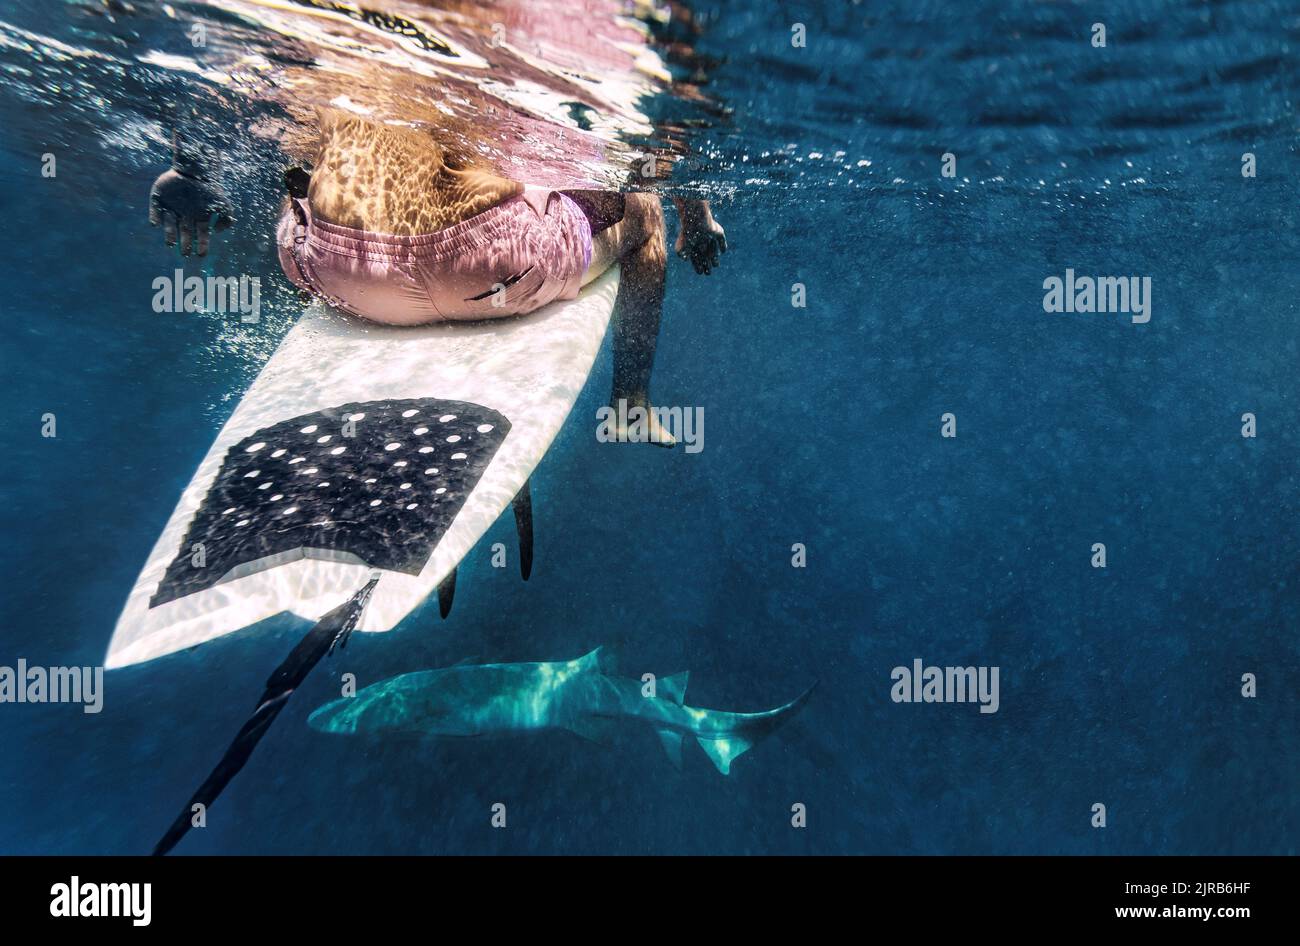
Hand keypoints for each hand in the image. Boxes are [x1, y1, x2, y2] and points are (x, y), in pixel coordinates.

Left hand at [149, 135, 233, 256]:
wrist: (195, 167)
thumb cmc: (209, 186)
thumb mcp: (223, 203)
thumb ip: (226, 218)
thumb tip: (218, 232)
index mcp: (199, 217)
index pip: (201, 235)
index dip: (202, 245)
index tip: (201, 254)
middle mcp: (185, 215)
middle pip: (185, 233)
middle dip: (185, 244)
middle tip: (185, 253)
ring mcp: (172, 208)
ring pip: (169, 225)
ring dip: (169, 235)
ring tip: (170, 244)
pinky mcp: (159, 200)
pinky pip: (155, 211)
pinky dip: (155, 218)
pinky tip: (156, 224)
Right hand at [673, 201, 725, 274]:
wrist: (696, 220)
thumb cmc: (687, 233)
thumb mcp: (680, 245)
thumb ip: (680, 253)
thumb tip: (685, 259)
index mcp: (693, 244)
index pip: (696, 258)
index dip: (698, 266)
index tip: (700, 273)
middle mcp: (701, 241)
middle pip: (705, 255)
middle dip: (706, 264)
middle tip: (708, 272)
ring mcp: (710, 236)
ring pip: (713, 249)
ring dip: (714, 257)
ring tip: (716, 265)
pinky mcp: (717, 231)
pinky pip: (721, 239)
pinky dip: (722, 245)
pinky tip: (723, 251)